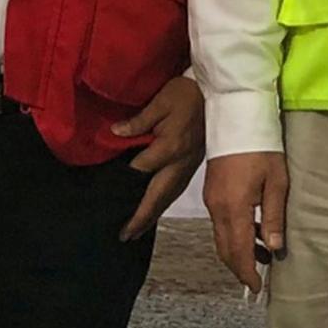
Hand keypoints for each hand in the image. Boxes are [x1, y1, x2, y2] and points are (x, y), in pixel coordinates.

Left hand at [117, 76, 203, 239]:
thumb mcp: (161, 101)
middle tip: (125, 235)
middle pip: (157, 195)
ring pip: (168, 197)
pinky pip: (176, 190)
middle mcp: (180, 163)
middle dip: (141, 217)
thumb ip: (139, 120)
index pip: (141, 170)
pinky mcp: (193, 165)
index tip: (108, 194)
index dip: (124, 181)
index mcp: (170, 147)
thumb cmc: (188, 93)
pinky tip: (157, 209)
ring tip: (137, 231)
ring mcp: (188, 166)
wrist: (219, 92)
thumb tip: (116, 132)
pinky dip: (164, 204)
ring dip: (152, 215)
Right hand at [204, 150, 287, 288]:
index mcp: (234, 207)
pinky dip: (234, 234)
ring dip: (238, 250)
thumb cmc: (262, 145)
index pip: (237, 251)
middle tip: (257, 278)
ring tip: (264, 254)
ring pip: (221, 237)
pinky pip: (220, 223)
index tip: (256, 287)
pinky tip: (253, 230)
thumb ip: (274, 217)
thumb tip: (273, 249)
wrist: (236, 115)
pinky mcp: (211, 192)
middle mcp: (217, 208)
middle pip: (225, 249)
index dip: (246, 272)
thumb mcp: (277, 181)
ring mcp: (211, 200)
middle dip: (240, 267)